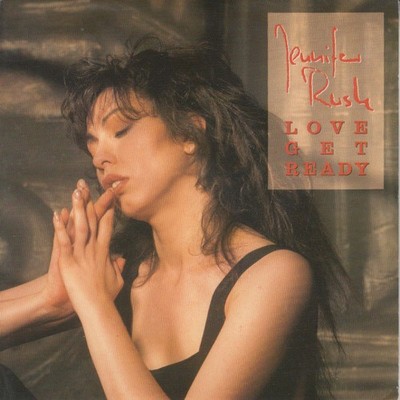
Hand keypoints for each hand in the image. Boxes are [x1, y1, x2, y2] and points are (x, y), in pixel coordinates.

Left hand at [52, 186, 124, 314]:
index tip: (107, 199)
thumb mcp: (117, 280)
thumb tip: (122, 260)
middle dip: (91, 202)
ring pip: (81, 226)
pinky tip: (56, 215)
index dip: (106, 211)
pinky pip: (64, 241)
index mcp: (105, 252)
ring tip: (76, 192)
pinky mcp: (69, 261)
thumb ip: (118, 267)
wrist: (97, 308)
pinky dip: (60, 227)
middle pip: (94, 221)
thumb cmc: (106, 296)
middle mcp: (95, 249)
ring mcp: (82, 254)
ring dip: (78, 208)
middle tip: (87, 187)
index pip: (107, 227)